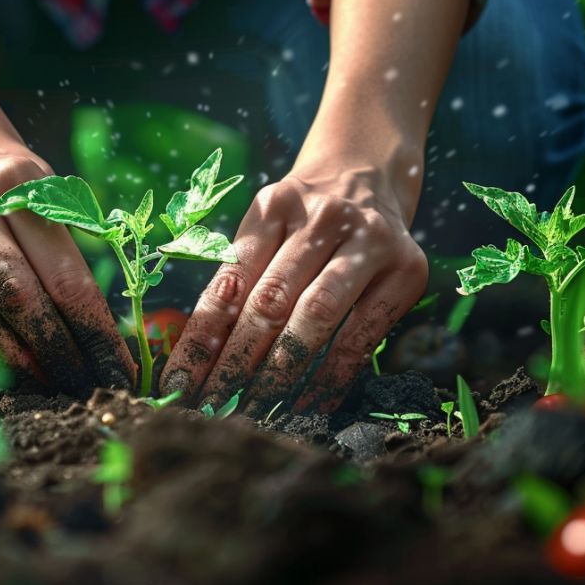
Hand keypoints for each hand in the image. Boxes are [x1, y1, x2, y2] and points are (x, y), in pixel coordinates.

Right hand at [0, 130, 135, 395]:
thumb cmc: (19, 200)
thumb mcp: (54, 204)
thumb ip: (72, 260)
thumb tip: (105, 342)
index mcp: (16, 182)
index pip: (64, 275)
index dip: (92, 330)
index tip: (114, 369)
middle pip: (15, 294)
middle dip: (53, 349)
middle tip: (79, 384)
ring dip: (9, 357)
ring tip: (41, 383)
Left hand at [159, 164, 427, 415]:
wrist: (368, 173)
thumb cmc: (301, 218)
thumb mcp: (265, 228)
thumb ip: (237, 278)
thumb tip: (197, 355)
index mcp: (273, 207)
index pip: (229, 283)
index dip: (201, 338)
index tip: (178, 384)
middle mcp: (322, 219)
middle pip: (270, 302)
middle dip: (237, 362)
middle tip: (214, 408)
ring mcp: (368, 241)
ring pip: (315, 317)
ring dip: (281, 373)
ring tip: (256, 411)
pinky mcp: (406, 269)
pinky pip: (362, 334)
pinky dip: (333, 375)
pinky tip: (310, 404)